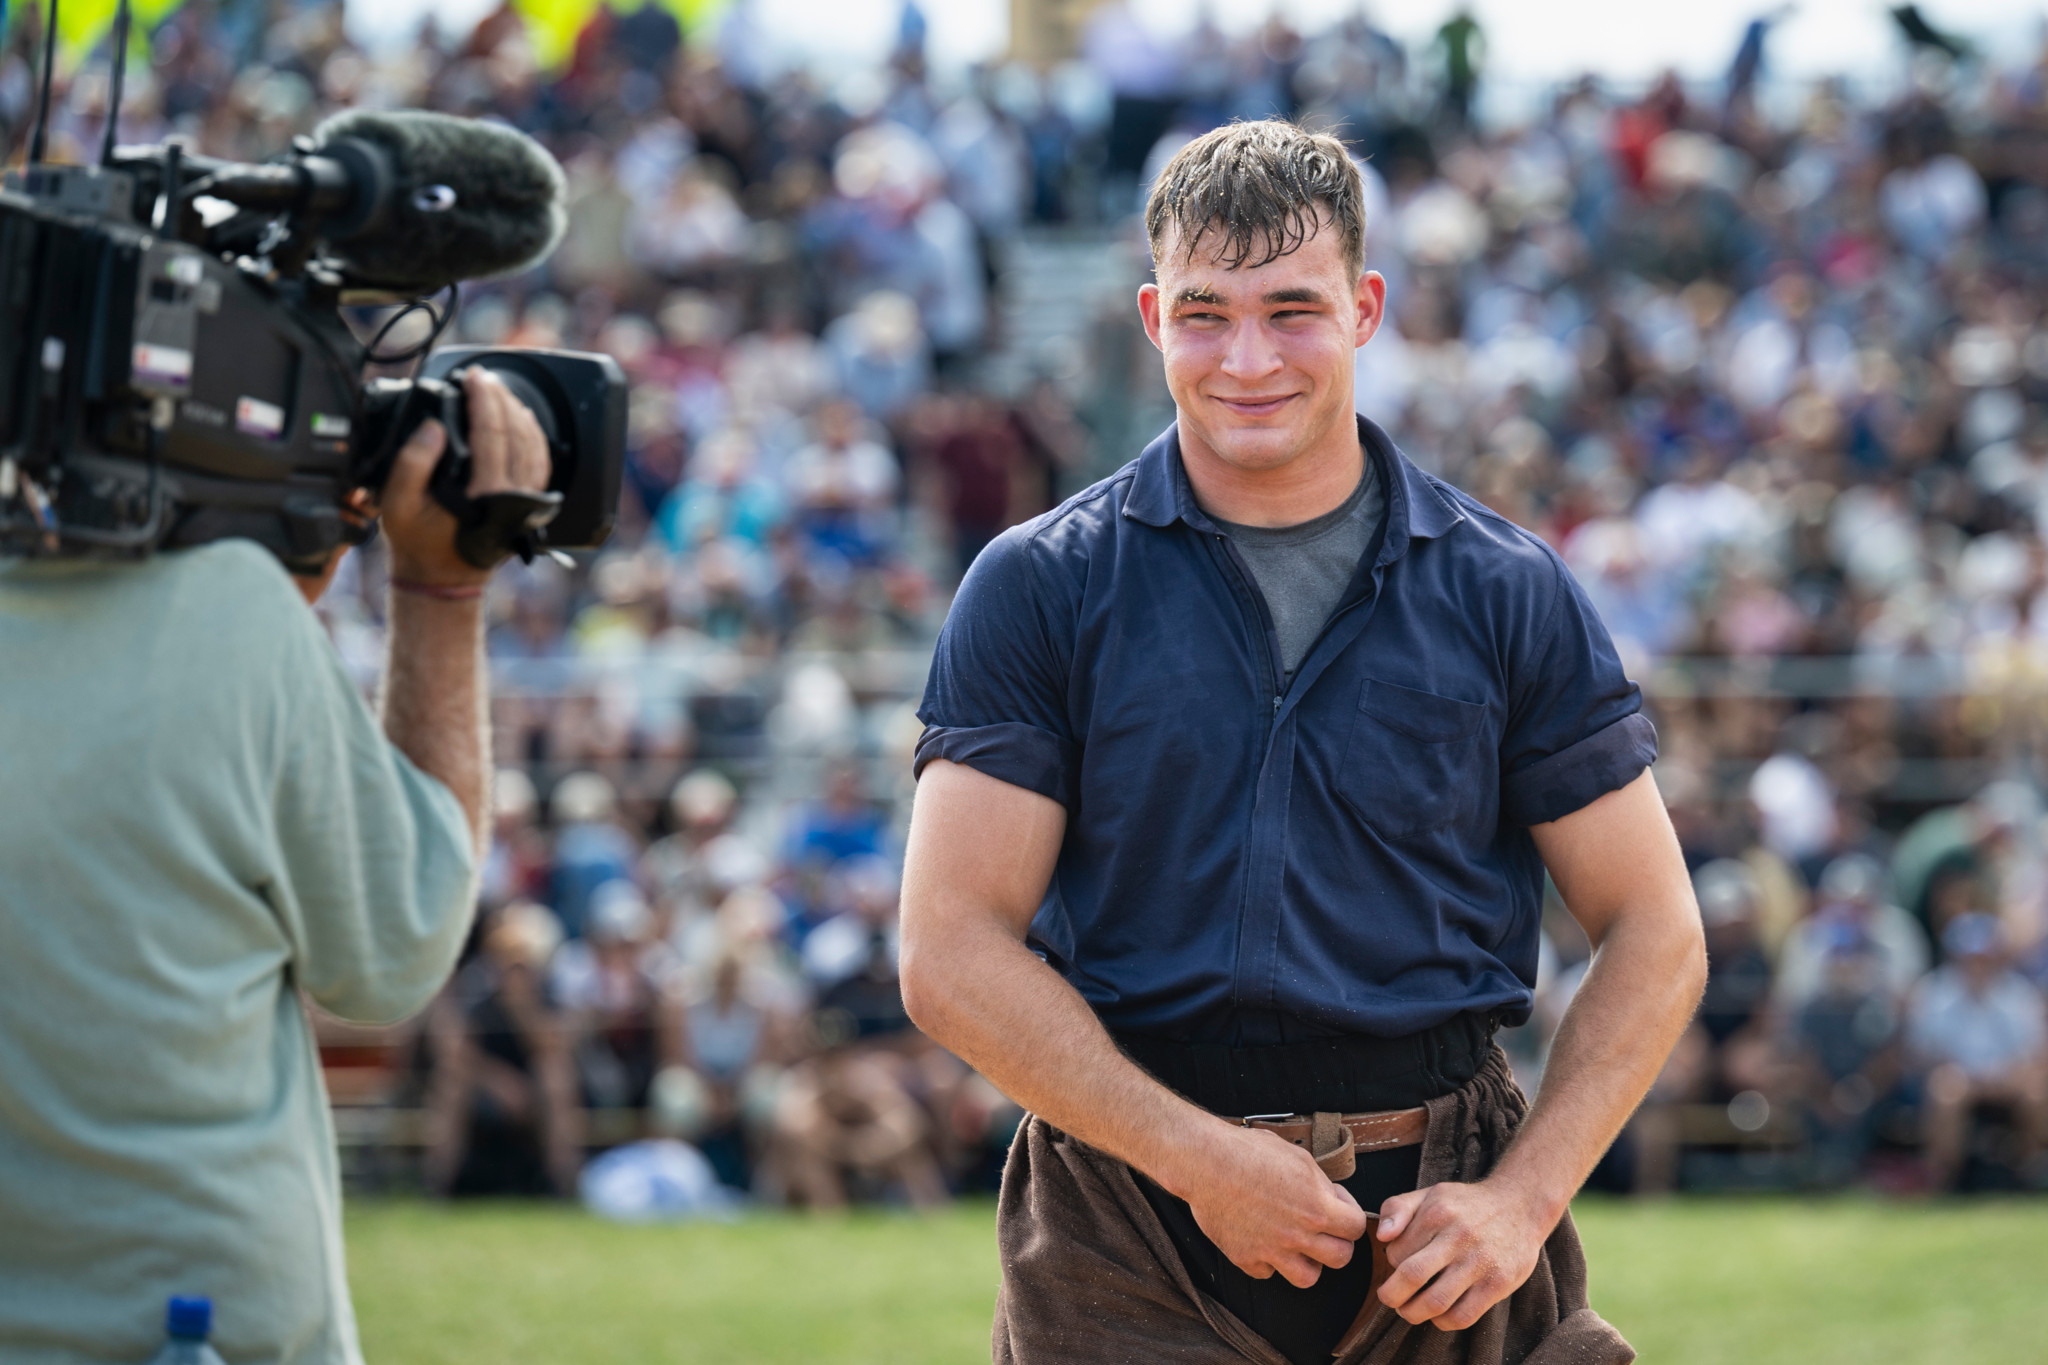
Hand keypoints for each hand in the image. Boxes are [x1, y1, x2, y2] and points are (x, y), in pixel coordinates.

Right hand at [379, 367, 551, 588]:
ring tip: (498, 391)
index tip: (472, 377)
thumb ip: (412, 463)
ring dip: (519, 412)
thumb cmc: (420, 543)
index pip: (492, 432)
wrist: (443, 578)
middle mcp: (515, 495)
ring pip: (535, 445)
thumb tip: (434, 427)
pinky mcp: (529, 502)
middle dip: (501, 398)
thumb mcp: (397, 504)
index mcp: (487, 494)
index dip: (483, 399)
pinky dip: (533, 434)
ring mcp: (527, 500)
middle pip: (518, 432)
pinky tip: (521, 418)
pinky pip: (540, 461)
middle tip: (483, 377)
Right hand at [1169, 1122, 1368, 1287]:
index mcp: (1316, 1207)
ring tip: (1297, 1244)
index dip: (1349, 1215)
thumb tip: (1332, 1199)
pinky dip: (1268, 1261)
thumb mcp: (1297, 1157)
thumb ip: (1320, 1184)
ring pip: (1308, 1278)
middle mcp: (1297, 1235)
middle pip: (1341, 1258)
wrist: (1204, 1161)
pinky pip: (1268, 1273)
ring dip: (1307, 1262)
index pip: (1357, 1228)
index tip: (1336, 1205)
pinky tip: (1262, 1240)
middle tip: (1322, 1228)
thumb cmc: (1248, 1151)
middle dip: (1336, 1242)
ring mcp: (1271, 1251)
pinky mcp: (1245, 1259)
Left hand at [1375, 1178, 1552, 1330]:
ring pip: (1436, 1301)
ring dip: (1414, 1313)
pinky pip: (1463, 1316)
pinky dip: (1443, 1322)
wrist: (1520, 1206)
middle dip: (1392, 1295)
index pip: (1397, 1251)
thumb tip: (1381, 1237)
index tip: (1397, 1266)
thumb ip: (1397, 1208)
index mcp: (1437, 1213)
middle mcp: (1458, 1237)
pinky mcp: (1498, 1283)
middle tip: (1389, 1299)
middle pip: (1413, 1275)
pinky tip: (1440, 1314)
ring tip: (1410, 1310)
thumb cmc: (1466, 1204)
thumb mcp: (1430, 1193)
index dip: (1390, 1264)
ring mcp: (1480, 1262)